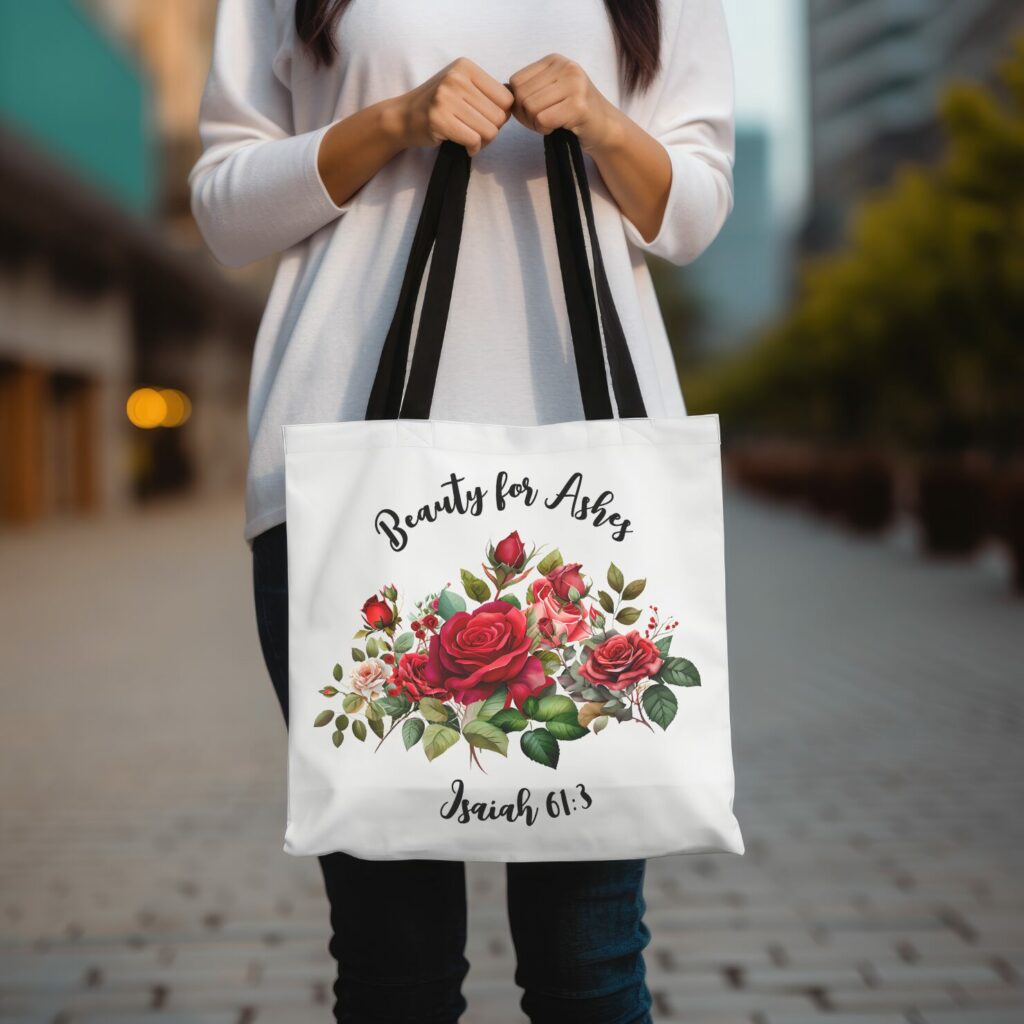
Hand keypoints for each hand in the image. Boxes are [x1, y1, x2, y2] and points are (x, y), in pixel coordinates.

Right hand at [396, 58, 513, 155]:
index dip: (502, 114)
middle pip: (500, 116)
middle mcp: (456, 78)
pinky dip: (473, 149)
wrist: (403, 117)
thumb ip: (486, 92)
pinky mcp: (439, 119)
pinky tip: (465, 146)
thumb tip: (516, 104)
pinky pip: (474, 140)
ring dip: (484, 142)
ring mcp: (446, 98)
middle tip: (477, 133)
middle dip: (493, 130)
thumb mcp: (462, 87)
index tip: (486, 119)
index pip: (506, 97)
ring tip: (471, 139)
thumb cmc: (438, 105)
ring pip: (490, 130)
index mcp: (466, 67)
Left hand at [508, 54, 622, 151]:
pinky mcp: (578, 105)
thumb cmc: (573, 113)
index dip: (518, 103)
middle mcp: (565, 67)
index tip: (534, 112)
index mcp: (554, 60)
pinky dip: (545, 130)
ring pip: (530, 107)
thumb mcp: (550, 91)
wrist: (605, 128)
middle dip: (526, 116)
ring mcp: (574, 84)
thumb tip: (501, 94)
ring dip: (535, 124)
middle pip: (521, 95)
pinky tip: (558, 128)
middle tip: (542, 122)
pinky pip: (543, 119)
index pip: (516, 81)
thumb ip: (528, 89)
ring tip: (551, 124)